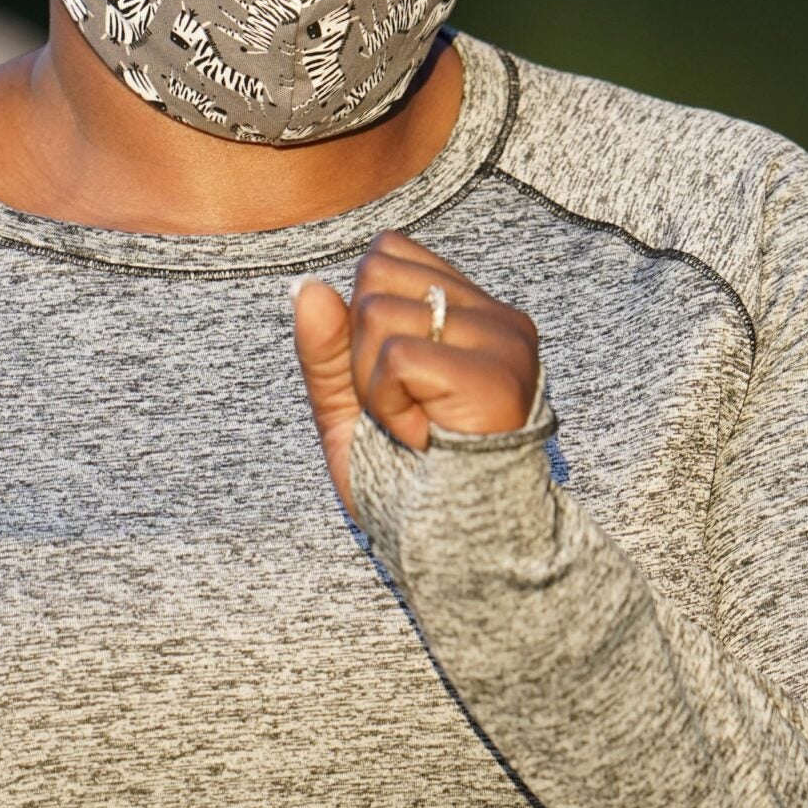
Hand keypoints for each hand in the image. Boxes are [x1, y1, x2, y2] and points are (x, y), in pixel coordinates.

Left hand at [292, 230, 543, 517]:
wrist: (457, 555)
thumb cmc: (408, 487)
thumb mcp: (349, 409)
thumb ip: (326, 351)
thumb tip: (305, 287)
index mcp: (471, 312)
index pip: (387, 252)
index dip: (362, 317)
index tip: (396, 380)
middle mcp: (496, 316)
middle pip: (374, 275)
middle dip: (360, 351)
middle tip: (404, 409)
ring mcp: (503, 342)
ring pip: (377, 315)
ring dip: (373, 387)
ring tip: (416, 428)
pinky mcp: (497, 377)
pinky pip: (396, 358)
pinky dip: (389, 408)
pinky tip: (423, 439)